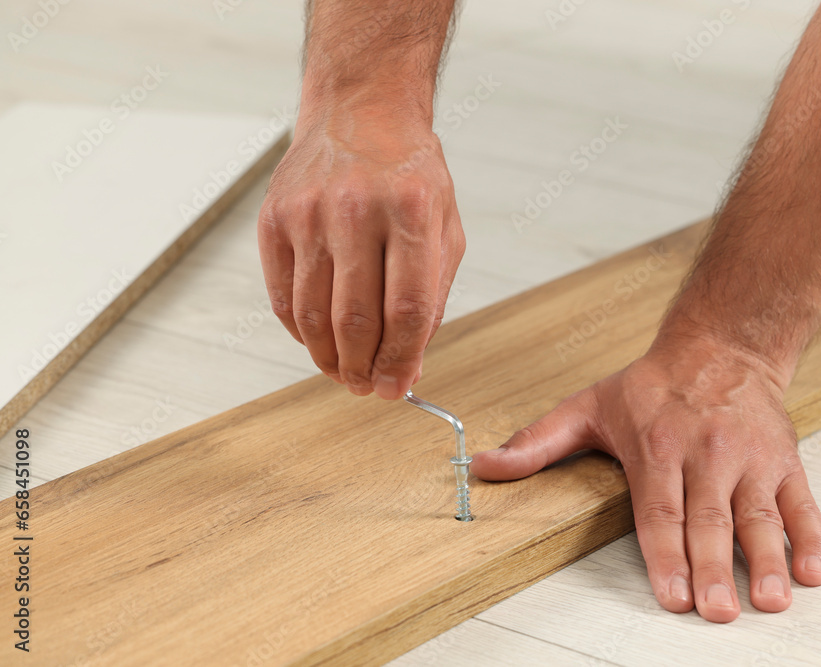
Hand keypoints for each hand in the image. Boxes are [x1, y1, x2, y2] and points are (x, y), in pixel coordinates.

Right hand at [258, 108, 464, 398]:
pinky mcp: (274, 219)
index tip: (398, 388)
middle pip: (355, 320)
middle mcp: (356, 209)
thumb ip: (432, 297)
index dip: (401, 361)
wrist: (360, 113)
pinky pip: (282, 297)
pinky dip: (301, 332)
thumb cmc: (409, 174)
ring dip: (328, 359)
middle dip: (363, 369)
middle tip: (368, 387)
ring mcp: (308, 213)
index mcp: (412, 211)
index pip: (407, 309)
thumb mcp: (445, 228)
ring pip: (313, 315)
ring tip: (344, 372)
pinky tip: (318, 340)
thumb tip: (408, 365)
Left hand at [471, 332, 820, 622]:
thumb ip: (536, 443)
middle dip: (715, 568)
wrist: (721, 346)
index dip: (665, 555)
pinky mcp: (784, 460)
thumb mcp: (587, 407)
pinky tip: (813, 570)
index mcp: (657, 446)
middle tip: (719, 611)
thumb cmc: (652, 386)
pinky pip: (801, 502)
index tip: (671, 595)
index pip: (659, 510)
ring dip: (769, 559)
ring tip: (771, 599)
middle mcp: (706, 453)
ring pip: (758, 514)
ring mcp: (749, 458)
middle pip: (709, 519)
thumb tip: (482, 467)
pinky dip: (810, 536)